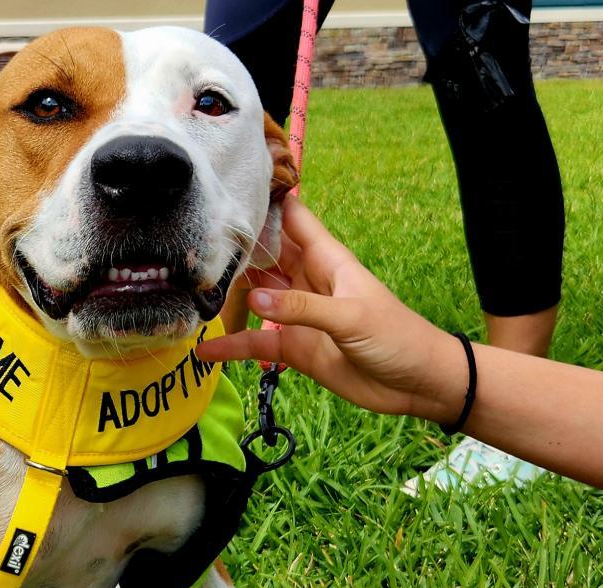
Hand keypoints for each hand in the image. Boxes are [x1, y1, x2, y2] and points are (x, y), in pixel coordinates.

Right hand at [200, 198, 465, 422]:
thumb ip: (301, 308)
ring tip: (188, 293)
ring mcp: (297, 314)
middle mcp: (306, 281)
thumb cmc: (395, 336)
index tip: (228, 189)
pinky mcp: (293, 347)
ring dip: (228, 296)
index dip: (265, 201)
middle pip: (264, 256)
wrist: (414, 383)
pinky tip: (205, 351)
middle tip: (190, 247)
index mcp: (326, 259)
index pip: (291, 217)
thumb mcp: (350, 316)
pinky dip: (232, 346)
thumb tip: (254, 299)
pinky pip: (256, 342)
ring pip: (255, 297)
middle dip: (233, 249)